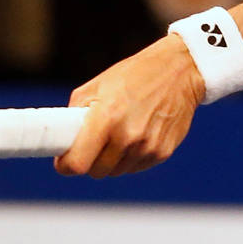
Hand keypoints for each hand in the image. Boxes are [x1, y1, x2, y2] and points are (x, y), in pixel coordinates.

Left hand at [54, 35, 205, 178]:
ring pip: (116, 171)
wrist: (180, 71)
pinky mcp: (162, 153)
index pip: (77, 163)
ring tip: (119, 133)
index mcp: (106, 118)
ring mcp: (147, 147)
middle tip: (93, 142)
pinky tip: (137, 134)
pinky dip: (131, 157)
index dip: (66, 165)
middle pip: (96, 172)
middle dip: (90, 160)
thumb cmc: (135, 75)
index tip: (64, 161)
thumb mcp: (98, 85)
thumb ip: (76, 114)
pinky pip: (136, 167)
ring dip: (112, 159)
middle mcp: (127, 136)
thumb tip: (63, 138)